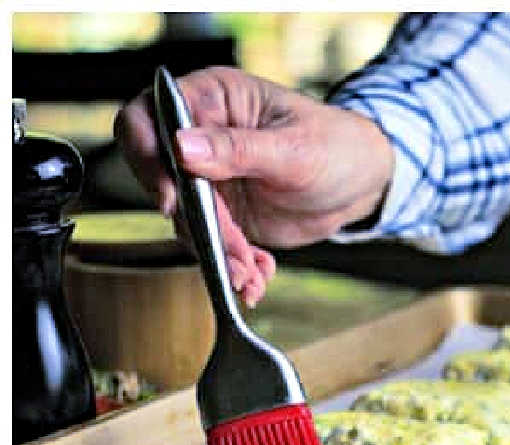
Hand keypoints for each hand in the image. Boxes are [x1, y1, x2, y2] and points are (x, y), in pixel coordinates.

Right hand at [115, 66, 394, 304]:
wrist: (359, 184)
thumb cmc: (334, 146)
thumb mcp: (291, 149)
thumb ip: (236, 149)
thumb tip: (181, 147)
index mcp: (212, 100)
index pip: (148, 117)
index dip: (147, 156)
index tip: (171, 199)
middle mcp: (201, 138)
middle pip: (163, 180)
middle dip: (196, 224)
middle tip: (232, 252)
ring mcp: (210, 180)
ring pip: (187, 222)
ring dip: (219, 255)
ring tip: (251, 274)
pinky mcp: (224, 216)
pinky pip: (212, 245)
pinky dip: (234, 267)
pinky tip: (259, 277)